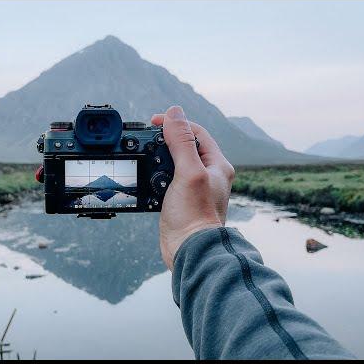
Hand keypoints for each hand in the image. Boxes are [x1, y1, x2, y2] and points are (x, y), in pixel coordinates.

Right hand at [151, 106, 234, 270]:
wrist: (190, 250)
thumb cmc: (195, 215)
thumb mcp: (188, 172)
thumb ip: (181, 142)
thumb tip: (174, 113)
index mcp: (217, 165)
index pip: (196, 132)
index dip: (175, 123)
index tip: (154, 121)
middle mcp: (209, 175)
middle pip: (185, 146)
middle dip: (165, 139)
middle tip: (147, 137)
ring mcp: (194, 188)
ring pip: (174, 163)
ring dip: (159, 158)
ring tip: (146, 156)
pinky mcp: (181, 201)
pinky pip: (166, 180)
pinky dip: (155, 176)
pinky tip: (147, 178)